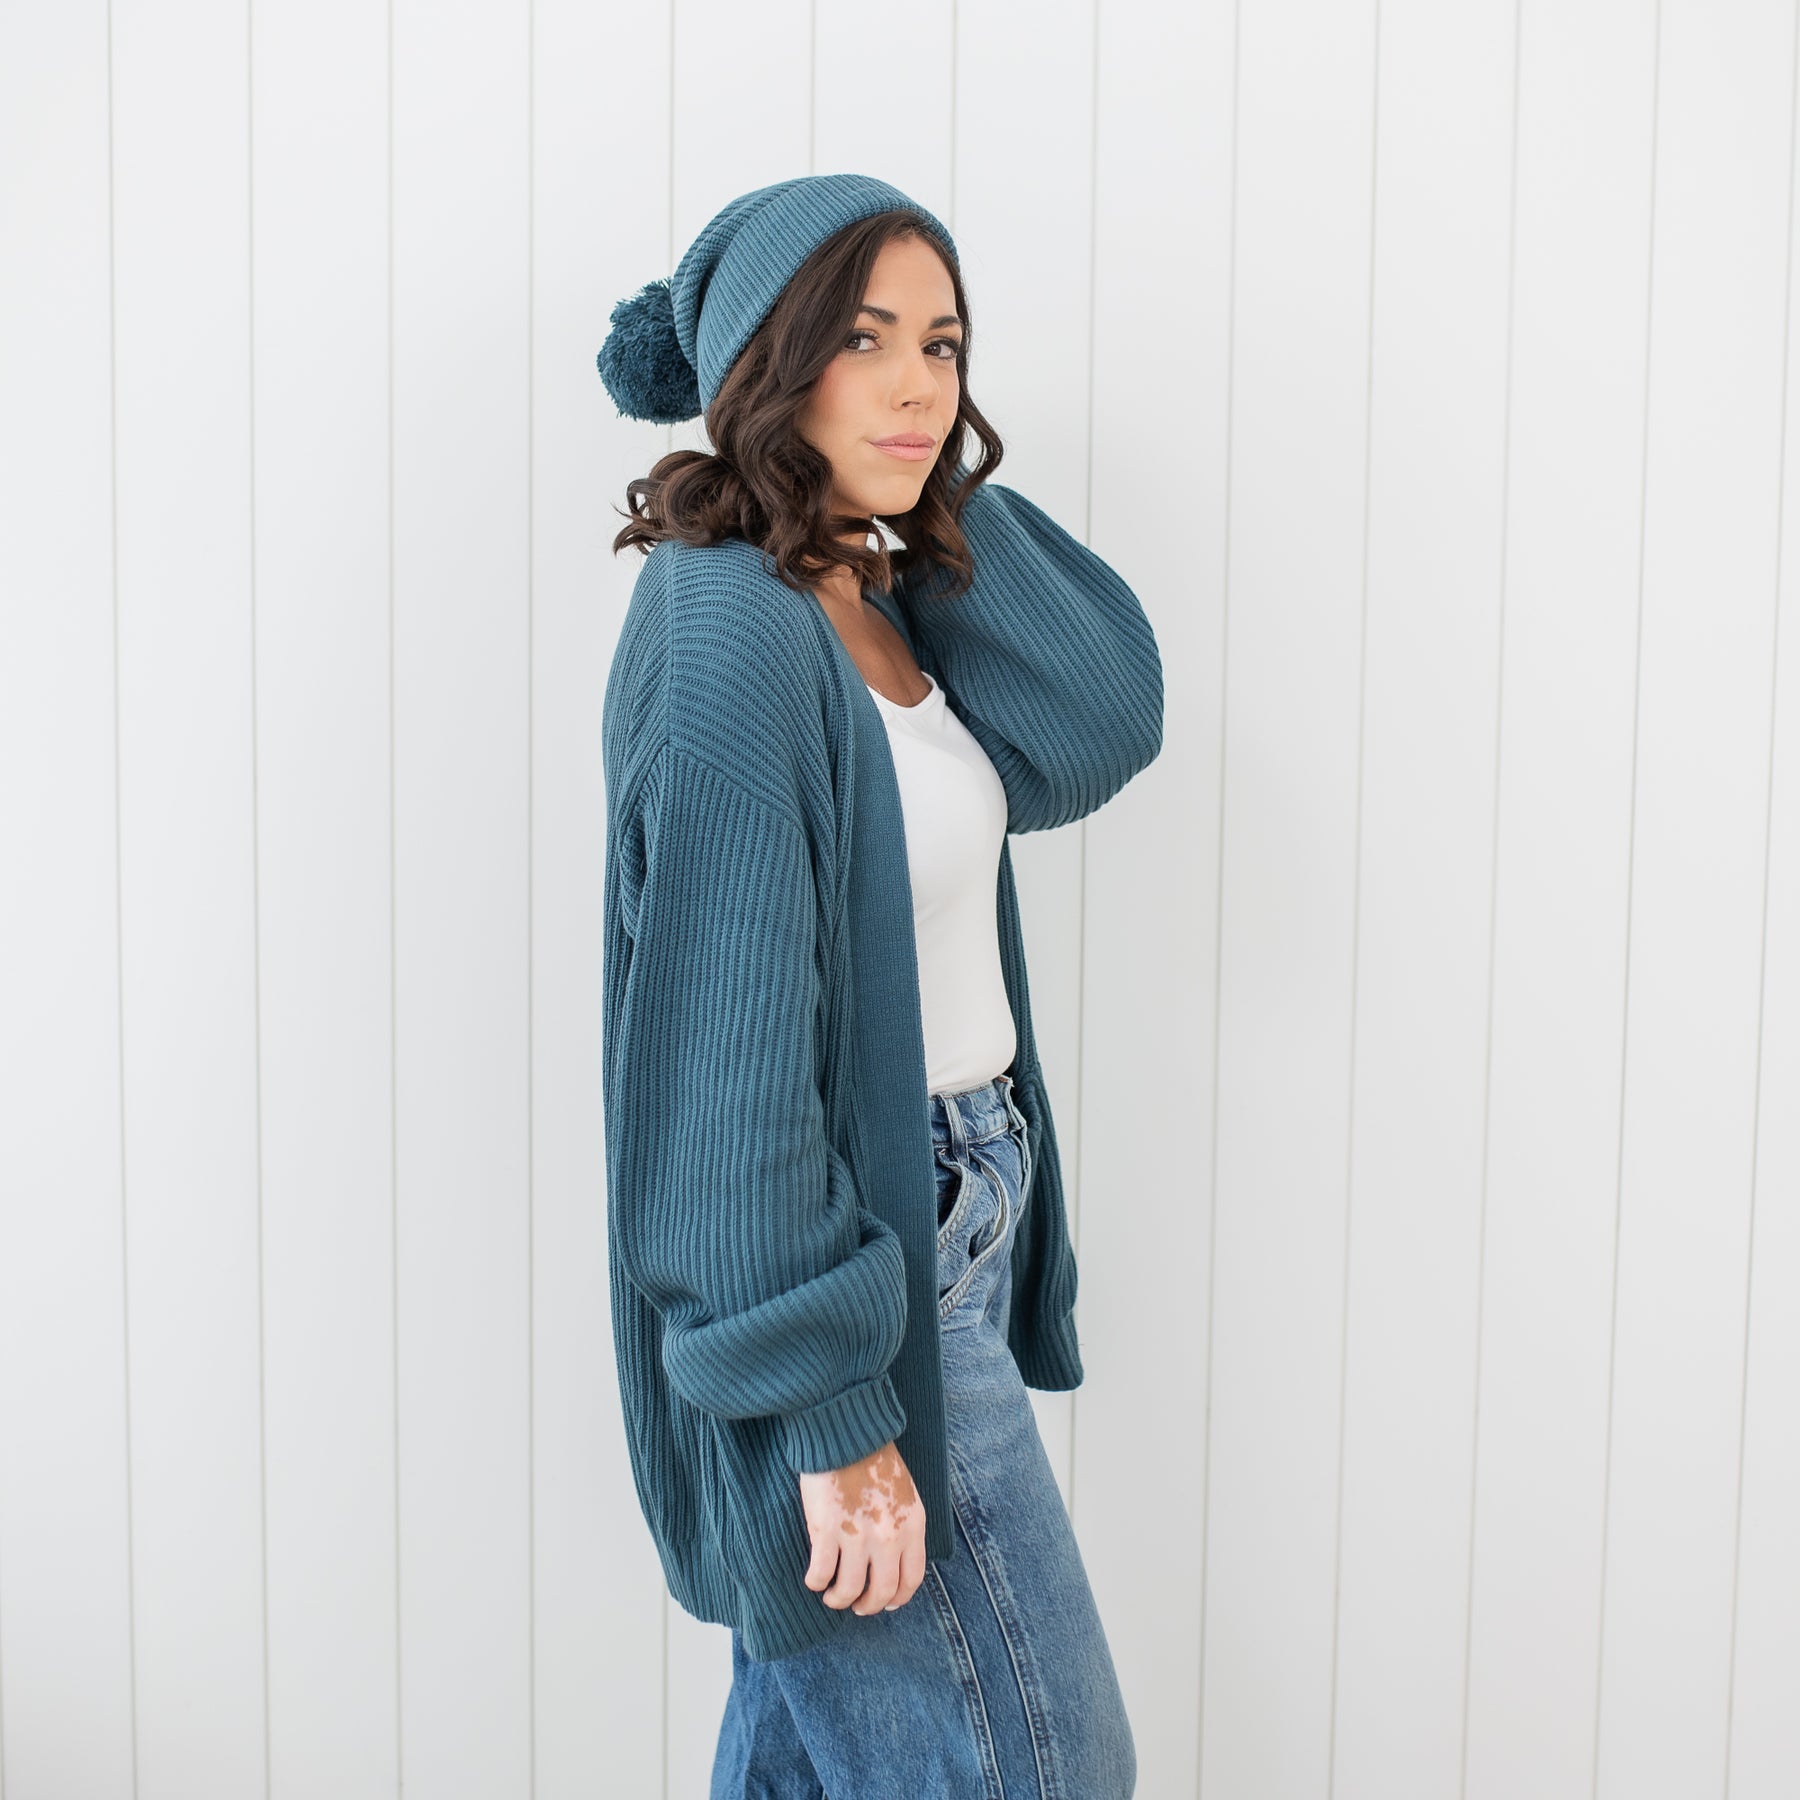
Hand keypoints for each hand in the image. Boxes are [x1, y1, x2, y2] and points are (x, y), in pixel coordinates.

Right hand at [798, 1439, 926, 1615]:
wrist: (847, 1434)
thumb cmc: (874, 1458)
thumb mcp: (905, 1493)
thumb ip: (903, 1526)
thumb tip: (894, 1558)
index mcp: (912, 1525)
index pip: (912, 1578)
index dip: (898, 1597)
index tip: (886, 1602)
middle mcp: (889, 1537)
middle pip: (882, 1591)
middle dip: (868, 1606)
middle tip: (857, 1605)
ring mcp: (857, 1536)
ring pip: (850, 1589)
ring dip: (839, 1599)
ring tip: (832, 1595)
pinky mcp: (827, 1531)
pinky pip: (821, 1573)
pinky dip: (816, 1582)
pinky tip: (813, 1579)